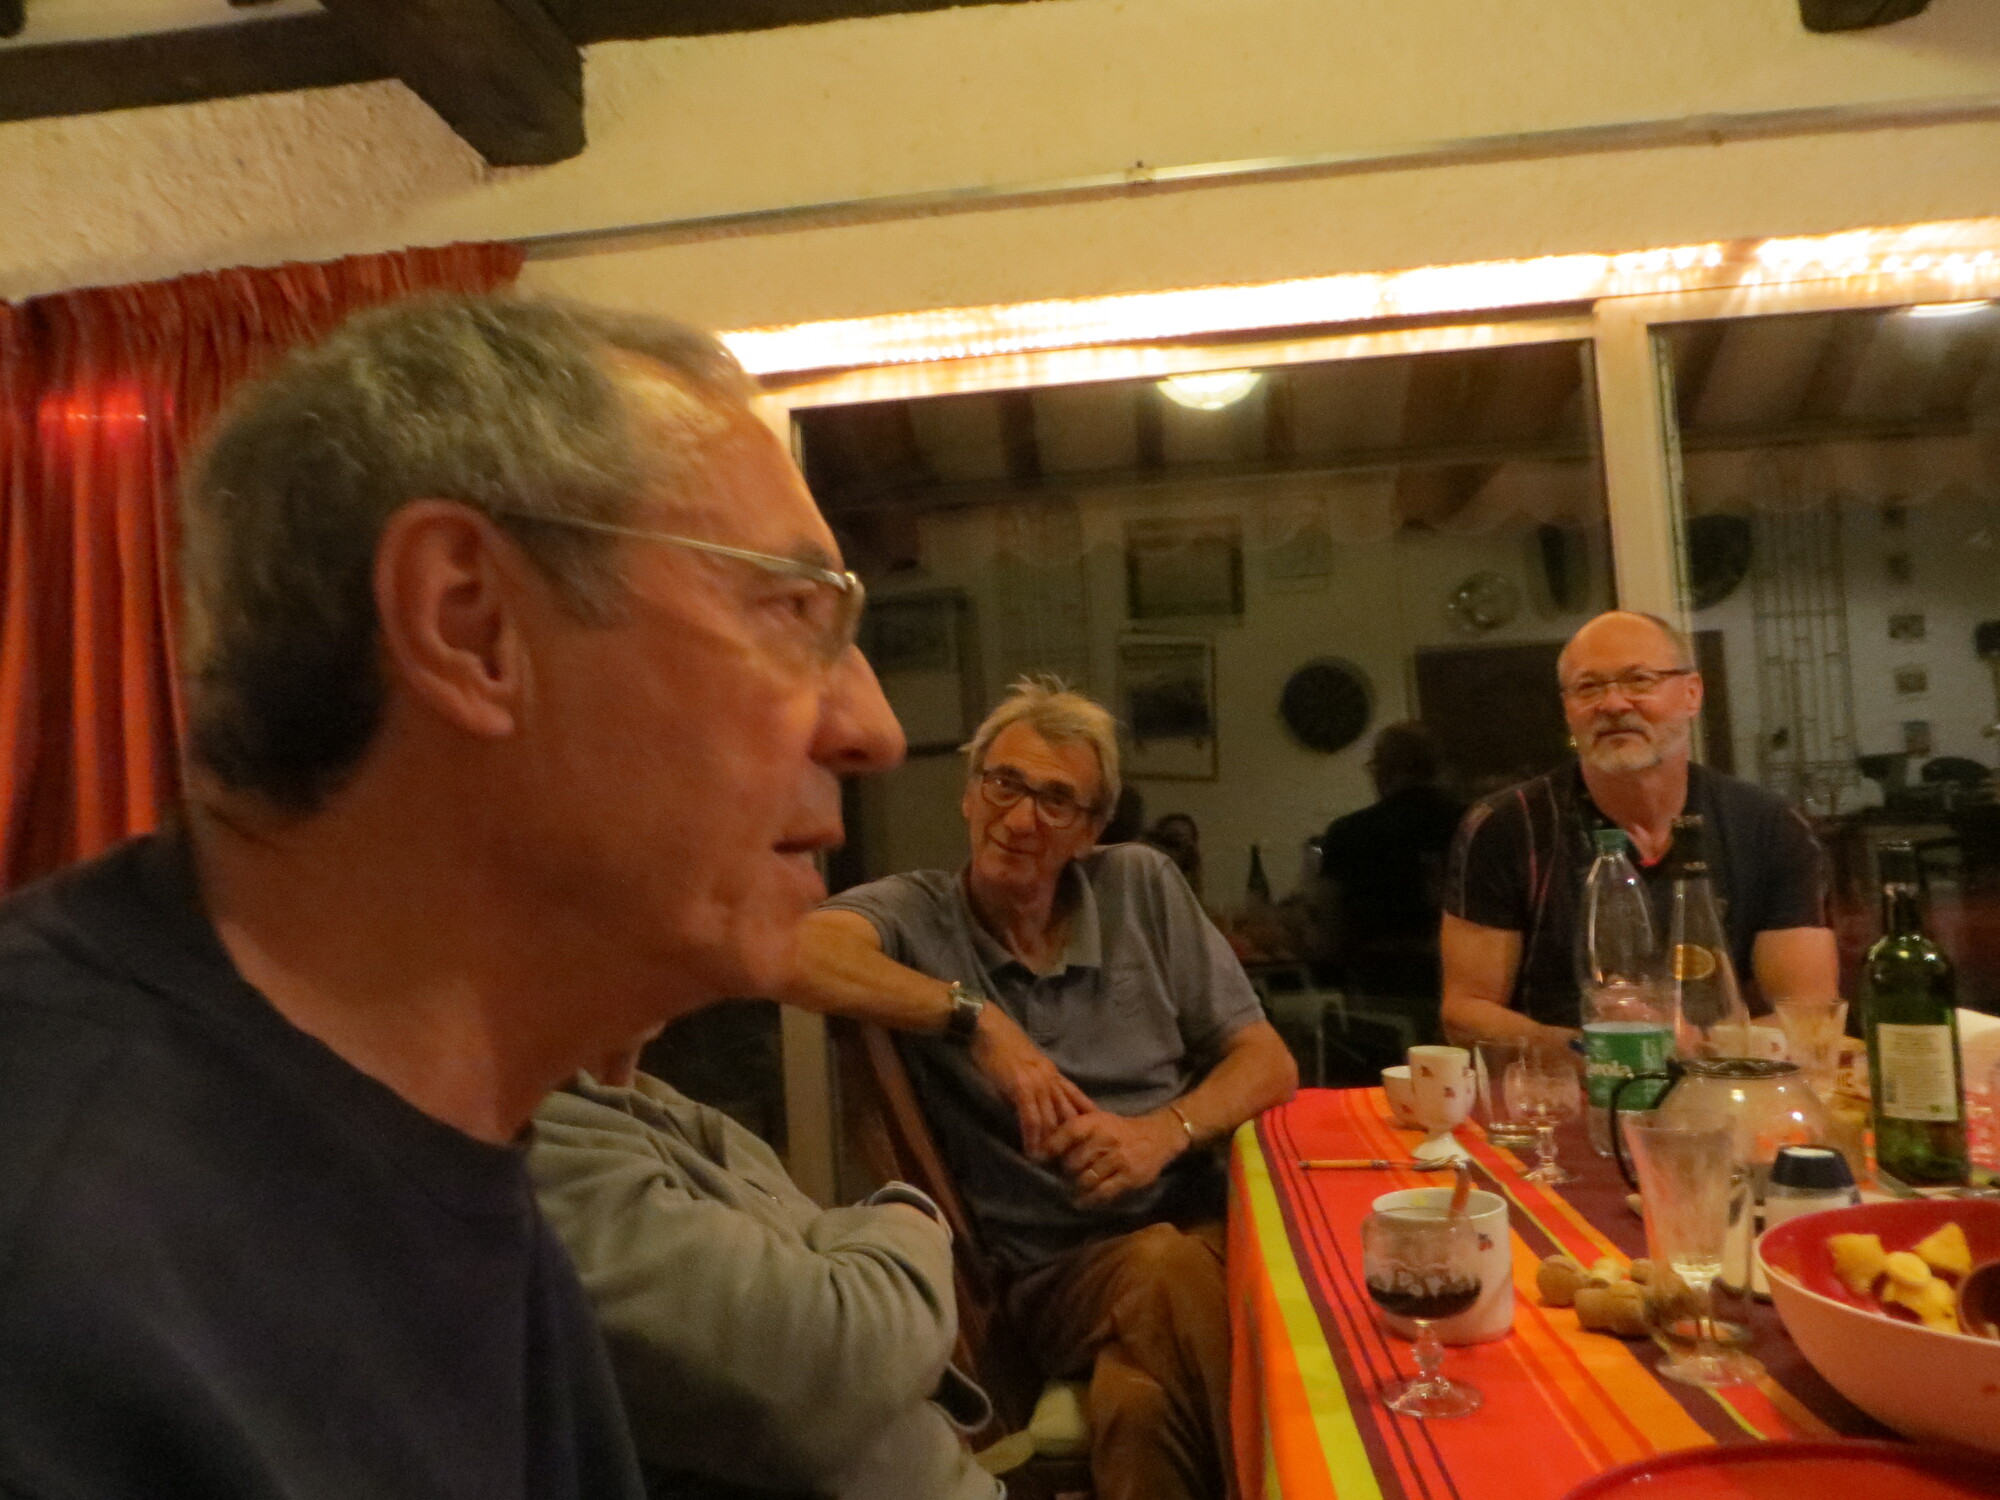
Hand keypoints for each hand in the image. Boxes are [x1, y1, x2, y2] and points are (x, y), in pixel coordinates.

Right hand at [968, 1004, 1095, 1159]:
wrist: (988, 1028)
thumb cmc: (1001, 1045)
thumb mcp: (1024, 1066)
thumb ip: (1032, 1086)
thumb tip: (1031, 1109)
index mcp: (1052, 1072)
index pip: (1076, 1096)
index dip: (1086, 1115)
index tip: (1096, 1133)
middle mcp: (1050, 1078)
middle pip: (1068, 1112)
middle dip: (1072, 1136)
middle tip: (1074, 1158)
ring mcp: (1037, 1082)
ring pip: (1051, 1118)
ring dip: (1050, 1143)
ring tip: (1050, 1162)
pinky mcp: (1020, 1086)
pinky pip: (1031, 1117)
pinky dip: (1032, 1136)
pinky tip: (1032, 1150)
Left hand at [1044, 1109, 1185, 1206]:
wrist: (1157, 1136)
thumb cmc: (1119, 1130)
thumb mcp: (1098, 1120)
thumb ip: (1074, 1130)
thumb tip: (1042, 1146)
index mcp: (1095, 1122)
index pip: (1066, 1133)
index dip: (1049, 1148)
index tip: (1036, 1159)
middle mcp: (1106, 1138)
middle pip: (1072, 1163)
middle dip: (1066, 1172)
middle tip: (1066, 1176)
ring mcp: (1118, 1158)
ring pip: (1085, 1180)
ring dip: (1077, 1187)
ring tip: (1075, 1189)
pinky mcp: (1129, 1177)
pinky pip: (1102, 1193)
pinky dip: (1089, 1199)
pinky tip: (1083, 1201)